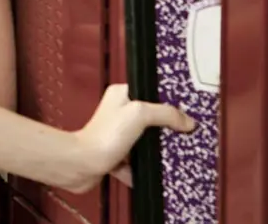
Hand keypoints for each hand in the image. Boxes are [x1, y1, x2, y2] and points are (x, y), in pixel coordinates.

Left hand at [63, 84, 194, 193]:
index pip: (151, 93)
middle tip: (184, 137)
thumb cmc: (104, 136)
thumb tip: (187, 120)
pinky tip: (152, 174)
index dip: (169, 102)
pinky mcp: (114, 154)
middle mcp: (118, 112)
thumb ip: (165, 114)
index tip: (187, 112)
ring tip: (172, 158)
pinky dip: (141, 169)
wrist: (80, 165)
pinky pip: (133, 162)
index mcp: (122, 94)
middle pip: (150, 119)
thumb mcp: (139, 114)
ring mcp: (116, 134)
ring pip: (143, 142)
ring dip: (154, 152)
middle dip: (165, 130)